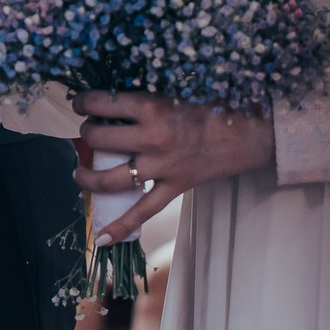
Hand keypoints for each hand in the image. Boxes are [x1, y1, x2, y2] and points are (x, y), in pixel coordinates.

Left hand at [73, 90, 272, 244]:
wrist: (250, 132)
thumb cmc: (214, 105)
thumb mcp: (175, 91)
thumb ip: (146, 98)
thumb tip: (112, 100)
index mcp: (151, 106)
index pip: (102, 104)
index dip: (84, 103)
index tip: (80, 104)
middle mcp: (151, 137)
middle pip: (99, 139)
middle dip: (87, 134)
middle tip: (89, 131)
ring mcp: (161, 167)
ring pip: (110, 178)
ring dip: (87, 175)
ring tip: (79, 171)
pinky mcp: (174, 188)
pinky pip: (142, 212)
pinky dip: (120, 226)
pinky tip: (102, 238)